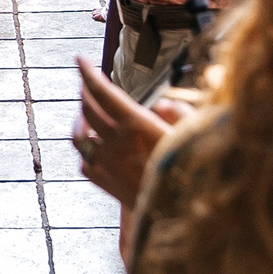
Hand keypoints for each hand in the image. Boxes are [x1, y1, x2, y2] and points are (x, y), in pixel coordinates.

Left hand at [70, 55, 185, 213]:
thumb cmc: (191, 173)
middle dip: (85, 92)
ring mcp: (106, 164)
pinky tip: (94, 150)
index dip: (88, 73)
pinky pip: (85, 163)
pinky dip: (86, 152)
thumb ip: (178, 113)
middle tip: (87, 83)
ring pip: (80, 137)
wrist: (178, 215)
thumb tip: (162, 105)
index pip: (103, 91)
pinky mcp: (105, 183)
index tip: (80, 59)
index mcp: (135, 124)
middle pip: (88, 110)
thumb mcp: (192, 135)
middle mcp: (115, 142)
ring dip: (80, 122)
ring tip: (85, 115)